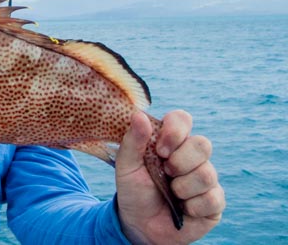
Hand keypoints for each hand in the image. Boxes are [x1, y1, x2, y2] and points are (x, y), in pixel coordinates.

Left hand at [115, 111, 224, 244]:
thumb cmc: (133, 191)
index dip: (175, 131)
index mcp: (170, 142)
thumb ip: (132, 140)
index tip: (160, 149)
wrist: (139, 225)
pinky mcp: (214, 201)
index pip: (182, 119)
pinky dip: (192, 206)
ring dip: (182, 187)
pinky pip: (213, 198)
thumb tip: (139, 115)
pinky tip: (182, 209)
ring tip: (171, 193)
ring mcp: (205, 177)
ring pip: (207, 174)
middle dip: (180, 162)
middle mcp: (191, 156)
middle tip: (165, 173)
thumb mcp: (126, 166)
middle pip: (203, 144)